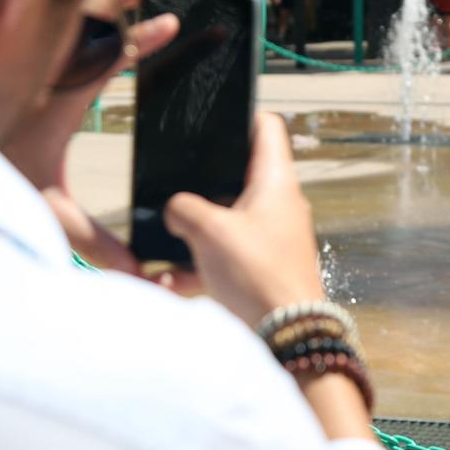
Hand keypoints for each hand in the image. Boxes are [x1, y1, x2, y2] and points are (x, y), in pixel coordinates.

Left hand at [2, 0, 181, 280]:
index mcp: (61, 95)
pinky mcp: (10, 51)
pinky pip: (45, 14)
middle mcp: (44, 64)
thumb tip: (141, 274)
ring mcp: (26, 52)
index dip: (143, 39)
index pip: (111, 56)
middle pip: (91, 13)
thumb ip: (93, 239)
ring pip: (67, 5)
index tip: (174, 21)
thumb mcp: (44, 207)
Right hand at [162, 113, 325, 328]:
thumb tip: (175, 210)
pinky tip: (166, 281)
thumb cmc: (258, 274)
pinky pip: (222, 259)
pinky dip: (196, 267)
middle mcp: (278, 205)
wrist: (286, 335)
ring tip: (162, 238)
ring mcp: (270, 238)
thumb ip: (183, 209)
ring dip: (192, 232)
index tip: (214, 116)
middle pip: (237, 177)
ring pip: (225, 222)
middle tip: (171, 180)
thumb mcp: (209, 230)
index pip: (268, 128)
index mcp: (275, 181)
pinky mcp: (260, 269)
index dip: (242, 114)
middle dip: (201, 182)